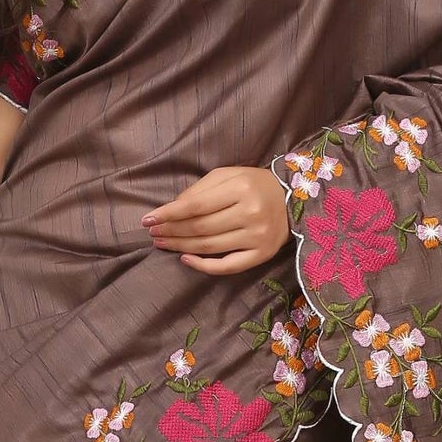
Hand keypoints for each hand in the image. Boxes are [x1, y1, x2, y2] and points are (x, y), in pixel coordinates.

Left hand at [142, 165, 290, 272]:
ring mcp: (257, 237)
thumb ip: (200, 190)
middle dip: (171, 231)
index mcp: (241, 188)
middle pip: (200, 228)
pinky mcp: (262, 255)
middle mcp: (250, 213)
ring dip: (180, 247)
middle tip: (152, 233)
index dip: (168, 214)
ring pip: (209, 247)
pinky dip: (204, 266)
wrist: (294, 199)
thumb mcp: (228, 175)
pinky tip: (186, 259)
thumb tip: (171, 209)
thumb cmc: (254, 184)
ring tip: (162, 243)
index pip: (196, 206)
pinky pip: (227, 266)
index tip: (148, 219)